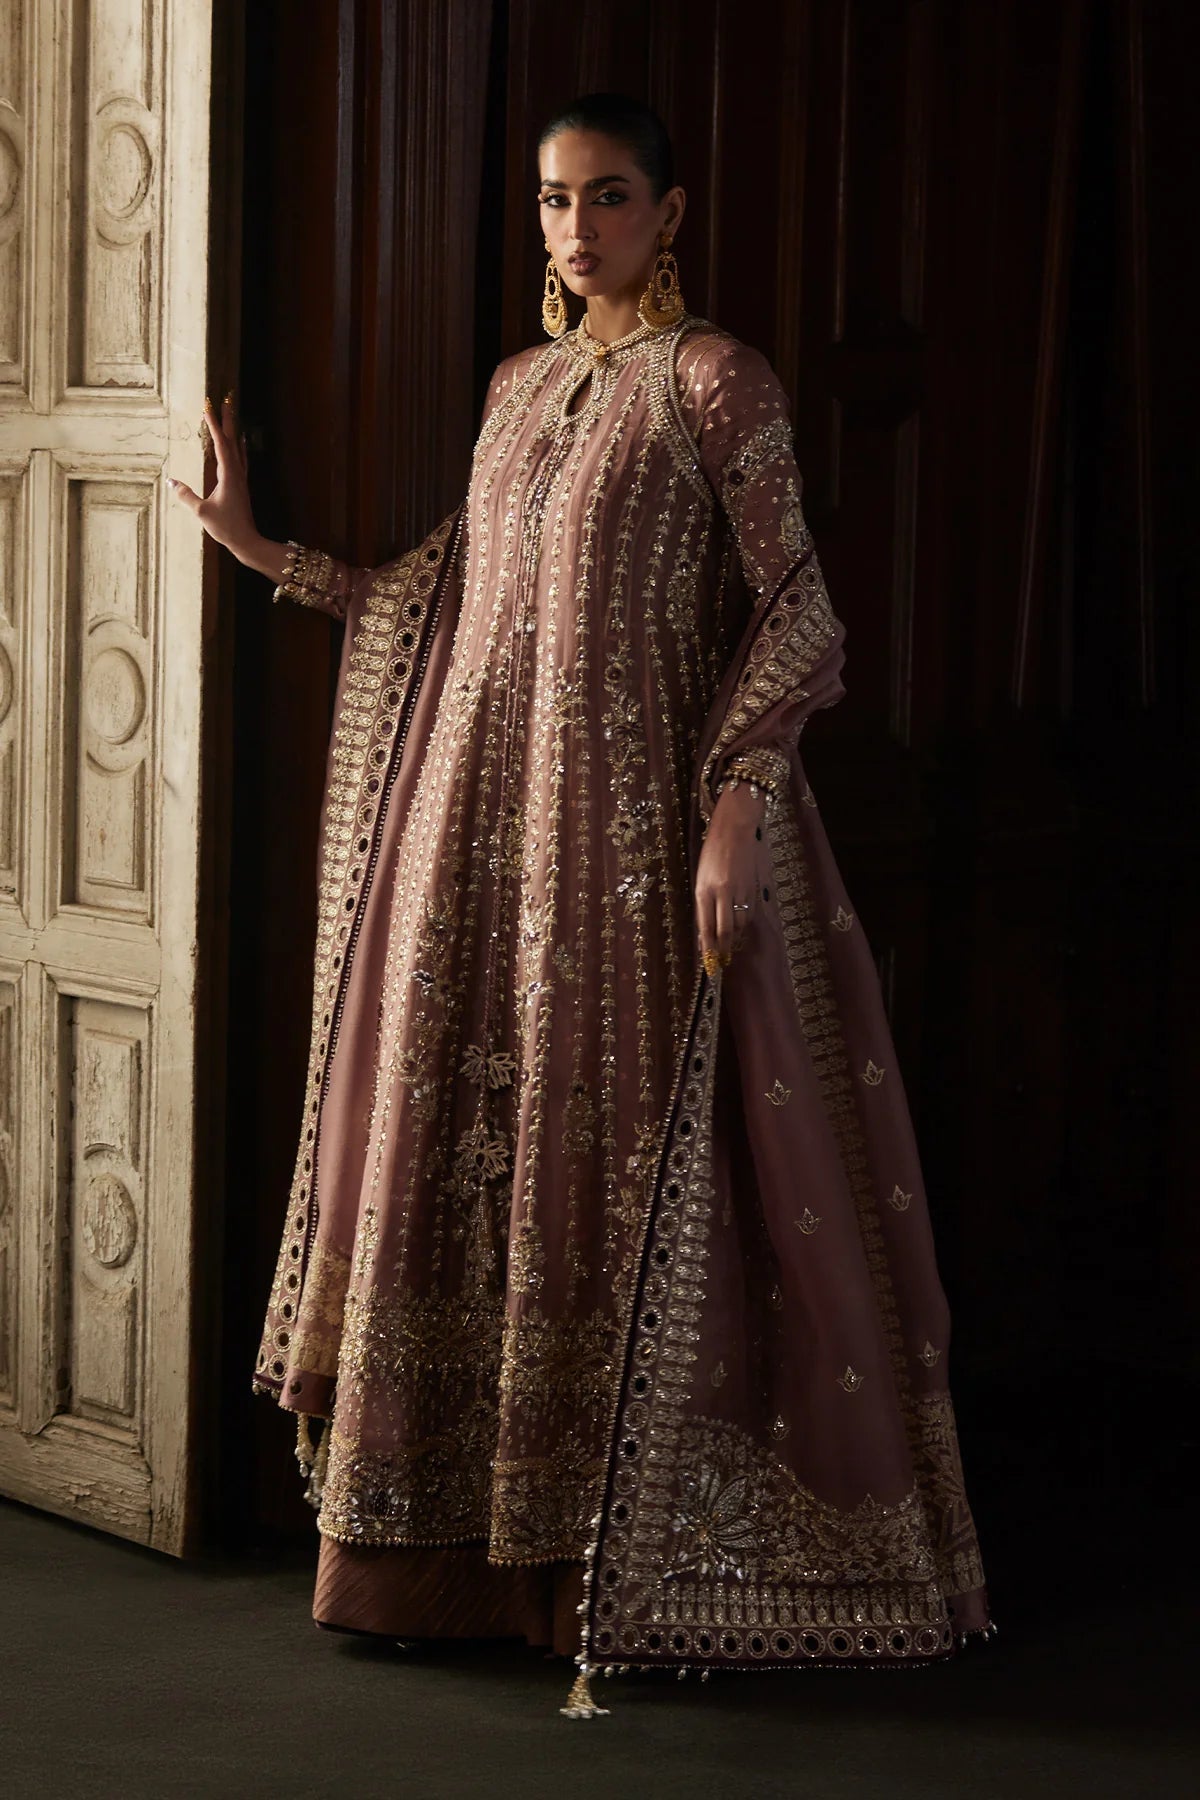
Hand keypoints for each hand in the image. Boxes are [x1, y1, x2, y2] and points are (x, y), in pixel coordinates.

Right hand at [168, 394, 256, 557]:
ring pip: (238, 447)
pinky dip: (239, 446)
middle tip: (226, 398)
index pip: (220, 443)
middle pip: (232, 439)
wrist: (247, 541)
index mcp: (228, 475)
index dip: (214, 423)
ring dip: (234, 429)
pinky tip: (240, 443)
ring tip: (232, 414)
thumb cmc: (226, 527)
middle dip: (228, 419)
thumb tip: (170, 482)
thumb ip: (186, 496)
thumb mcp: (202, 512)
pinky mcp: (241, 485)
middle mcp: (237, 472)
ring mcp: (241, 478)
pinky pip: (240, 459)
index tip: (209, 405)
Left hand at [695, 782, 764, 971]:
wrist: (734, 830)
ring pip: (739, 923)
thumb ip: (703, 903)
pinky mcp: (752, 887)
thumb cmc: (712, 853)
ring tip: (728, 943)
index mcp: (704, 890)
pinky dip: (743, 922)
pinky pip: (748, 912)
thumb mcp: (700, 878)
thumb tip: (706, 929)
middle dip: (723, 948)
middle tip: (721, 960)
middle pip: (725, 930)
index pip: (706, 926)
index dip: (708, 948)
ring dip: (733, 936)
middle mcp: (722, 893)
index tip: (709, 964)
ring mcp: (739, 890)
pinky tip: (738, 925)